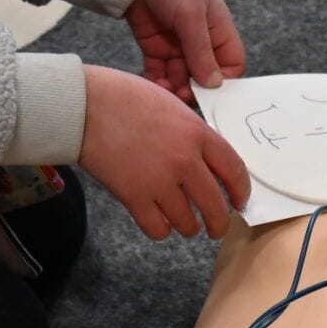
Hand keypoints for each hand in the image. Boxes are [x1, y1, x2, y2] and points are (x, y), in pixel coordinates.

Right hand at [79, 65, 250, 238]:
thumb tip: (207, 164)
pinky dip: (161, 229)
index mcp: (197, 133)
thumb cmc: (125, 98)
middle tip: (216, 229)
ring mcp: (160, 181)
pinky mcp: (134, 197)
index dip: (241, 192)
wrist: (85, 105)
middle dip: (220, 223)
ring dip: (188, 227)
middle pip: (215, 206)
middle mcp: (185, 160)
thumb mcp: (172, 106)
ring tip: (183, 223)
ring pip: (188, 223)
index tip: (240, 203)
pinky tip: (157, 221)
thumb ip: (193, 134)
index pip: (235, 171)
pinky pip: (158, 229)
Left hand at [127, 0, 246, 100]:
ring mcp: (177, 46)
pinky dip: (157, 83)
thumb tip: (215, 83)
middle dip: (195, 89)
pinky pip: (160, 74)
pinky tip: (153, 87)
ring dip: (174, 88)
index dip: (224, 82)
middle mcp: (200, 41)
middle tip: (182, 95)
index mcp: (218, 30)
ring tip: (165, 91)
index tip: (210, 93)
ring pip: (181, 78)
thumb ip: (201, 50)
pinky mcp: (155, 48)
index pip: (232, 65)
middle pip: (204, 76)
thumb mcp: (191, 15)